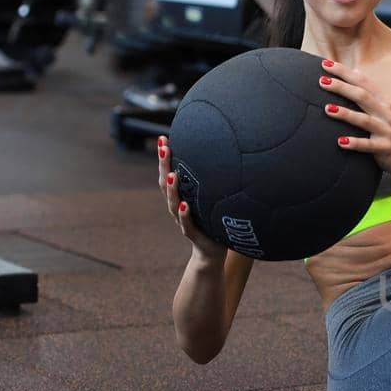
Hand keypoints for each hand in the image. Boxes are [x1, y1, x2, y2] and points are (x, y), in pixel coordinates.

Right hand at [157, 135, 227, 261]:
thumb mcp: (211, 199)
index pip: (169, 173)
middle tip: (164, 147)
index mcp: (181, 196)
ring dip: (172, 188)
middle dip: (164, 165)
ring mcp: (183, 220)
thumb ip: (213, 181)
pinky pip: (187, 224)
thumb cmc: (213, 221)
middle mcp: (177, 206)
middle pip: (166, 184)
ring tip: (172, 174)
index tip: (163, 138)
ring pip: (173, 203)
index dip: (164, 157)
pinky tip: (184, 204)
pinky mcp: (193, 234)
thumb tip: (227, 152)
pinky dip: (184, 214)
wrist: (212, 251)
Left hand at [316, 58, 390, 177]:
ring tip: (327, 108)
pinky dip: (355, 143)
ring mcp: (386, 131)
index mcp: (384, 101)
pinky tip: (341, 142)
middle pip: (362, 96)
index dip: (344, 72)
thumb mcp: (387, 109)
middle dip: (341, 87)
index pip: (362, 82)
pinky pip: (368, 145)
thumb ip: (371, 93)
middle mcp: (386, 113)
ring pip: (364, 120)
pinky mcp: (386, 148)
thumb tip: (354, 72)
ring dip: (345, 114)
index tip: (326, 64)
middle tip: (322, 81)